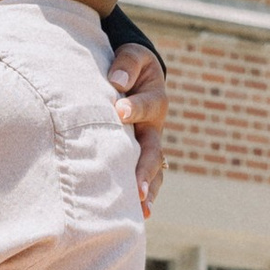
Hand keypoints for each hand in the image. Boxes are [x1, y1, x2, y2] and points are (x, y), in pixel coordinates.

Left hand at [108, 43, 167, 215]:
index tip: (120, 111)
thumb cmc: (129, 66)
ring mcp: (148, 145)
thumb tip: (116, 82)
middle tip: (136, 188)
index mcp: (154, 99)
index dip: (135, 108)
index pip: (147, 105)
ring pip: (153, 170)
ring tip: (141, 209)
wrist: (134, 74)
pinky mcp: (137, 156)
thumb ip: (126, 64)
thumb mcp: (131, 55)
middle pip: (153, 150)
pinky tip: (138, 214)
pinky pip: (145, 177)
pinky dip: (143, 194)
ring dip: (147, 189)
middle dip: (144, 169)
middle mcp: (154, 127)